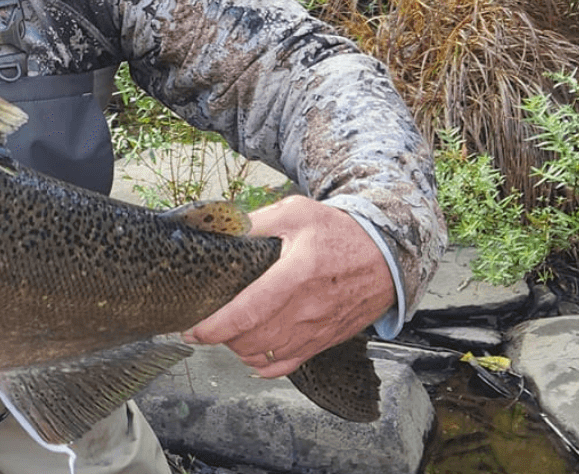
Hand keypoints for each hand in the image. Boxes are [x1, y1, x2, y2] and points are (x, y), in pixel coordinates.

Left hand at [183, 195, 393, 377]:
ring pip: (268, 355)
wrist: (386, 254)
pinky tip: (251, 355)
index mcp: (296, 274)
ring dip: (240, 350)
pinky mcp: (325, 340)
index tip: (192, 330)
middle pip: (253, 340)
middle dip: (222, 338)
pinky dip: (264, 366)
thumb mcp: (296, 212)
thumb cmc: (339, 232)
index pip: (248, 312)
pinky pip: (289, 365)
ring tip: (227, 335)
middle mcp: (307, 308)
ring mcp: (317, 329)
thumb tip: (220, 228)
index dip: (215, 327)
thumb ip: (256, 221)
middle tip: (206, 327)